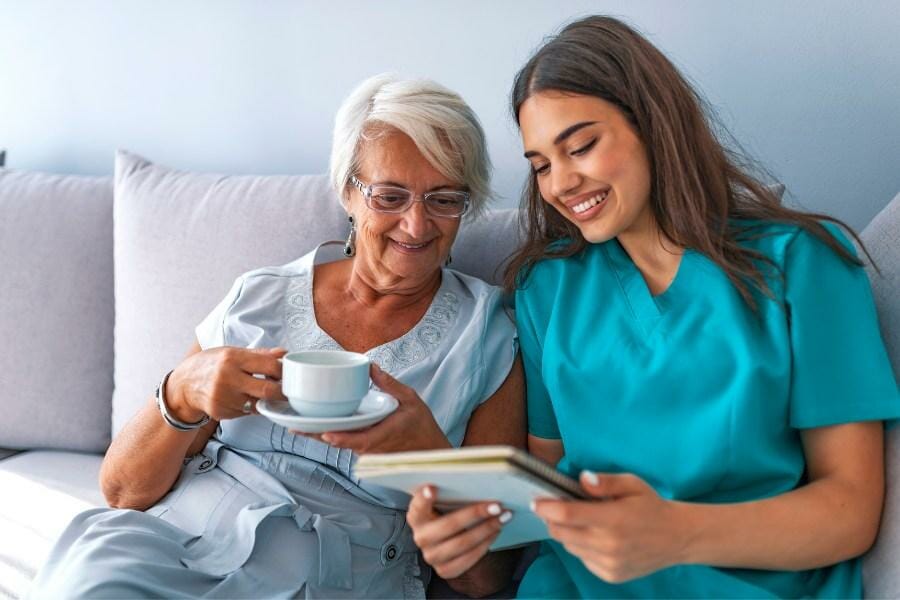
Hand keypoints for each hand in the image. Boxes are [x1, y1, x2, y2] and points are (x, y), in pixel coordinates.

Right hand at [168, 346, 286, 420]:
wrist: (183, 384)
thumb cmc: (211, 364)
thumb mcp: (232, 352)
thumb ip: (260, 354)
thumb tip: (284, 353)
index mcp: (233, 358)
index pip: (270, 366)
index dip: (283, 371)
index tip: (287, 373)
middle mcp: (228, 378)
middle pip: (268, 390)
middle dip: (282, 392)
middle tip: (286, 390)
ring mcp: (224, 398)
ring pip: (258, 404)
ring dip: (266, 401)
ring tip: (264, 393)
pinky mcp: (221, 412)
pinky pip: (246, 413)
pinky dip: (251, 407)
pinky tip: (245, 399)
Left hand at [294, 363, 450, 452]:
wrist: (430, 450)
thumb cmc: (422, 426)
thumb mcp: (411, 399)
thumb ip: (389, 385)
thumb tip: (370, 367)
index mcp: (382, 435)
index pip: (357, 440)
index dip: (340, 438)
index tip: (324, 433)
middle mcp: (370, 447)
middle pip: (339, 442)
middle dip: (316, 434)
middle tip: (293, 426)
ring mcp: (365, 450)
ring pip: (338, 443)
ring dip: (319, 435)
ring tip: (296, 425)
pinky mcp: (364, 449)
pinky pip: (344, 443)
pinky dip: (329, 435)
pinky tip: (313, 426)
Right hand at [407, 485, 511, 578]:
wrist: (449, 542)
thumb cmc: (448, 515)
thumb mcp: (445, 503)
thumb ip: (451, 495)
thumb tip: (476, 482)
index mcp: (417, 516)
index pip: (418, 506)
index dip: (424, 498)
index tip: (433, 488)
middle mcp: (421, 537)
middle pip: (449, 525)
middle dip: (475, 514)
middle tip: (496, 505)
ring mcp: (431, 555)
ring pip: (462, 543)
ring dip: (487, 529)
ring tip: (503, 517)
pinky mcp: (445, 570)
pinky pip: (469, 558)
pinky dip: (485, 543)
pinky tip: (496, 531)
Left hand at [533, 472, 687, 582]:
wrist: (677, 538)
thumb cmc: (651, 506)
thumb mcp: (632, 484)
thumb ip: (605, 481)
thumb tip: (581, 479)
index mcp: (613, 518)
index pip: (567, 515)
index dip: (546, 507)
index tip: (536, 501)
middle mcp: (609, 544)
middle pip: (562, 533)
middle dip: (552, 520)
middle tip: (554, 508)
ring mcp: (609, 563)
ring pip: (570, 547)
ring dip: (567, 533)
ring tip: (581, 521)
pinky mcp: (610, 575)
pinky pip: (583, 559)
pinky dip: (582, 547)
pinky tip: (595, 537)